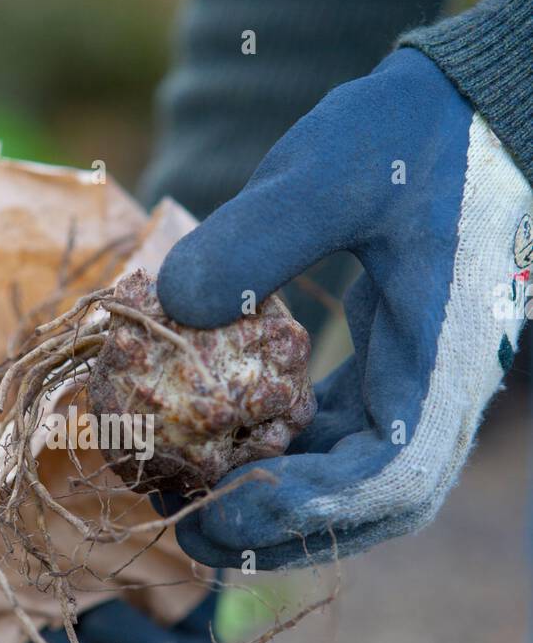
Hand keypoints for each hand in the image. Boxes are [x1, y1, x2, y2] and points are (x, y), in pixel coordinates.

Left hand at [156, 49, 532, 569]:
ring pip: (358, 482)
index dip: (308, 509)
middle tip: (191, 532)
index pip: (390, 476)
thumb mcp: (330, 169)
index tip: (221, 505)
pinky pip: (344, 438)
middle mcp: (441, 392)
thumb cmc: (413, 133)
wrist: (471, 110)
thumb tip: (170, 303)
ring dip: (282, 505)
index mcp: (444, 360)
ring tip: (193, 502)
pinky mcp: (395, 371)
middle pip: (374, 507)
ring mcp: (421, 386)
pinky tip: (224, 445)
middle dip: (285, 532)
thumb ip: (256, 235)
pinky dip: (288, 458)